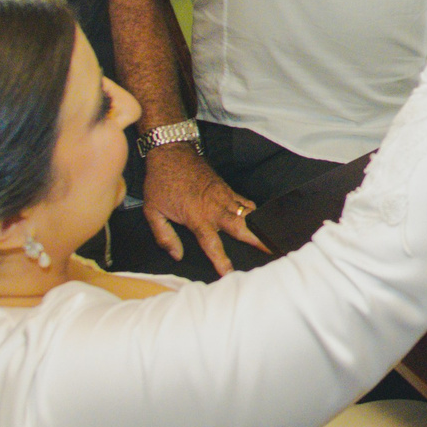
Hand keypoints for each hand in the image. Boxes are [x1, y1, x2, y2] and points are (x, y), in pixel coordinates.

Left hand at [138, 143, 263, 276]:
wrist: (171, 152)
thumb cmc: (161, 182)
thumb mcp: (153, 211)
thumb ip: (164, 236)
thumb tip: (177, 255)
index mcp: (196, 216)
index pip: (212, 243)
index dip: (221, 260)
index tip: (229, 274)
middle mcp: (215, 207)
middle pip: (241, 227)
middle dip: (257, 240)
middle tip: (272, 251)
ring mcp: (224, 196)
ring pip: (248, 214)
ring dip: (260, 226)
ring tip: (273, 238)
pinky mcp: (227, 188)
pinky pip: (245, 202)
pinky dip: (254, 212)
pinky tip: (260, 221)